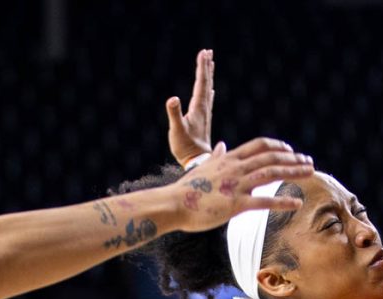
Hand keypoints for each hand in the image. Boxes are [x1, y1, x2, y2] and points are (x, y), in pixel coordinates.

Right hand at [167, 49, 214, 165]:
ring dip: (208, 76)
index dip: (202, 67)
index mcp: (199, 108)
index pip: (201, 83)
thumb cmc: (185, 147)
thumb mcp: (177, 130)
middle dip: (206, 67)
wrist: (197, 162)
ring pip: (208, 90)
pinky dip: (208, 91)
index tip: (204, 52)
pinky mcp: (203, 121)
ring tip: (210, 64)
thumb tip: (172, 98)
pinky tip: (210, 90)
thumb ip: (174, 114)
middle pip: (207, 83)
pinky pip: (207, 100)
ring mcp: (205, 115)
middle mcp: (204, 109)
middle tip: (208, 52)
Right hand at [173, 138, 313, 231]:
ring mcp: (236, 185)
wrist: (173, 204)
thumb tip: (221, 146)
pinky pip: (264, 201)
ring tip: (311, 173)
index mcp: (229, 158)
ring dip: (294, 172)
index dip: (278, 146)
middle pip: (271, 157)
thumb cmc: (186, 189)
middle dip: (293, 158)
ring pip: (272, 173)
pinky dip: (283, 201)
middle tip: (309, 162)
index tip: (290, 150)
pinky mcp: (236, 204)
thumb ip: (216, 156)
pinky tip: (297, 204)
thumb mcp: (202, 167)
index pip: (259, 145)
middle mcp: (235, 168)